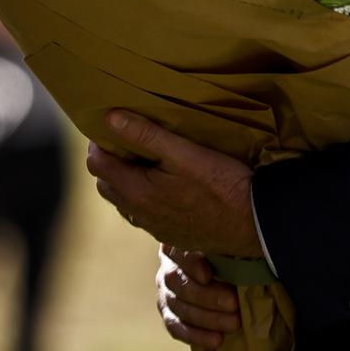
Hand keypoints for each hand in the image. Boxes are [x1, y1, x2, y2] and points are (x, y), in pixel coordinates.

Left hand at [85, 110, 261, 257]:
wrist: (252, 223)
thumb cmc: (221, 184)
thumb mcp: (184, 152)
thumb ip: (146, 134)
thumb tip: (111, 117)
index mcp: (137, 192)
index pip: (97, 165)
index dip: (97, 143)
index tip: (110, 124)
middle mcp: (139, 214)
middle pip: (106, 184)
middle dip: (107, 160)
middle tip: (124, 138)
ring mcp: (154, 227)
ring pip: (123, 200)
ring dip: (124, 179)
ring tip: (143, 157)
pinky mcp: (170, 233)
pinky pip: (142, 212)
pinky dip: (141, 194)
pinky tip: (162, 182)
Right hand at [157, 244, 241, 349]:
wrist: (220, 271)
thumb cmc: (228, 250)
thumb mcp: (227, 243)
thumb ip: (229, 245)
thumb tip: (249, 248)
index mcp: (179, 242)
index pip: (179, 251)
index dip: (192, 264)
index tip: (208, 276)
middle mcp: (167, 265)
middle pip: (178, 282)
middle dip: (207, 296)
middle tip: (234, 304)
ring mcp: (165, 290)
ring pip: (178, 306)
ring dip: (207, 318)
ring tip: (234, 323)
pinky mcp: (168, 312)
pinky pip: (175, 327)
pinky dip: (196, 336)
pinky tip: (216, 340)